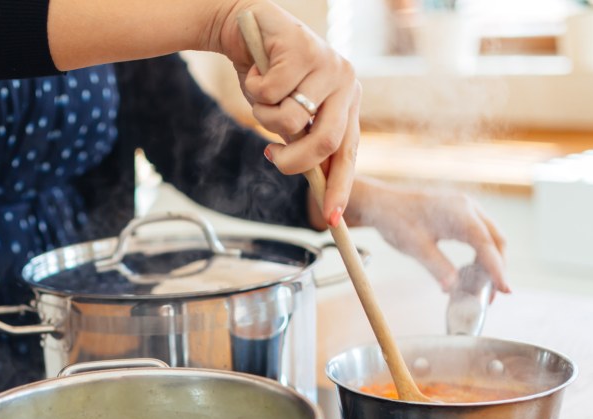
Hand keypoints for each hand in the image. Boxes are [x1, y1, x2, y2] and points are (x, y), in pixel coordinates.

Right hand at [211, 1, 360, 224]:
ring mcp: (327, 64)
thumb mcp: (287, 112)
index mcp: (347, 100)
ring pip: (289, 120)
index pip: (348, 152)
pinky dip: (253, 87)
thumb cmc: (266, 74)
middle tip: (270, 157)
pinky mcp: (303, 49)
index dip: (339, 187)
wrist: (244, 25)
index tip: (331, 220)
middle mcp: (345, 82)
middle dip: (292, 161)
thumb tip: (314, 180)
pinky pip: (270, 94)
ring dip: (262, 114)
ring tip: (260, 92)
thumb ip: (301, 139)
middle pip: (324, 142)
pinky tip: (256, 69)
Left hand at [335, 179, 510, 293]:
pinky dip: (480, 253)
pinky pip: (479, 234)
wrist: (382, 204)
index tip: (505, 289)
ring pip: (491, 238)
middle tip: (494, 295)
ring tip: (483, 287)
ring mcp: (466, 208)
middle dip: (498, 268)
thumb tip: (454, 289)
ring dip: (490, 261)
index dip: (497, 269)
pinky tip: (472, 271)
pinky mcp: (461, 213)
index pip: (487, 245)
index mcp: (460, 213)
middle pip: (496, 241)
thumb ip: (437, 267)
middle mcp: (468, 207)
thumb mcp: (416, 247)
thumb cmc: (396, 221)